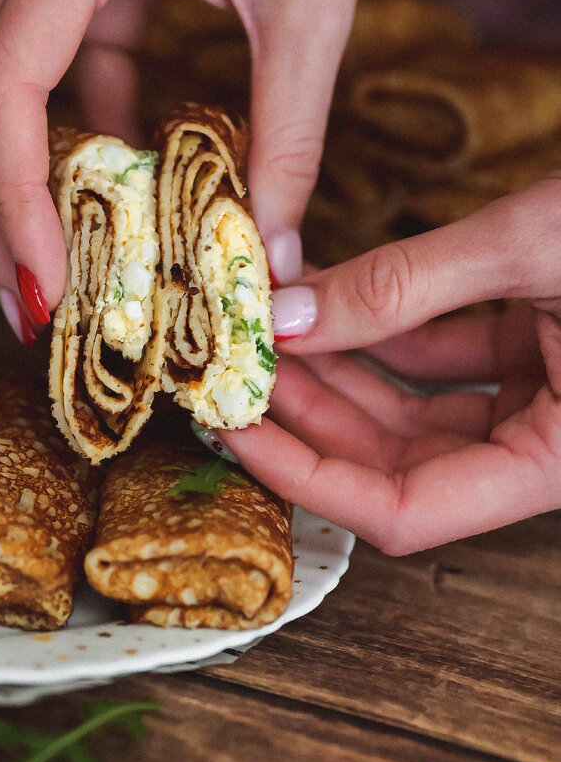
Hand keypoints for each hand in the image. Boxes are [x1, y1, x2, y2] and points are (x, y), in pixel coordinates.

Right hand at [0, 0, 406, 318]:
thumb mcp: (312, 15)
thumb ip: (289, 144)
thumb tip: (270, 258)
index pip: (1, 89)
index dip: (11, 200)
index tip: (44, 283)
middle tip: (29, 299)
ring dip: (24, 175)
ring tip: (58, 261)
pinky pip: (57, 62)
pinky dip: (80, 129)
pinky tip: (118, 183)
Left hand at [224, 177, 560, 553]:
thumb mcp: (533, 247)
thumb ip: (406, 284)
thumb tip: (286, 316)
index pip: (407, 513)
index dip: (311, 481)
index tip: (237, 432)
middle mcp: (548, 442)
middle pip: (396, 462)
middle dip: (310, 418)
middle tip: (233, 370)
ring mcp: (541, 395)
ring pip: (412, 408)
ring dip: (337, 371)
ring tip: (264, 330)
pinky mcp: (538, 347)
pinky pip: (441, 355)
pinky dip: (383, 330)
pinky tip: (325, 300)